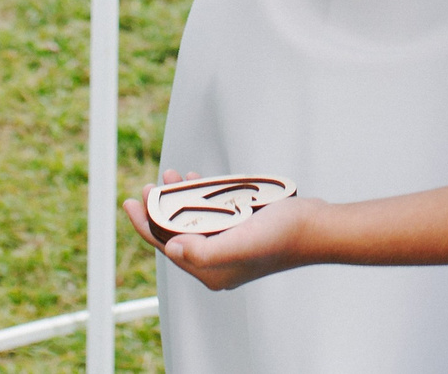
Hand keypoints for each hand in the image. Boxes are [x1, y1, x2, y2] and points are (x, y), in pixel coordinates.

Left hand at [124, 170, 318, 292]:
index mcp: (211, 271)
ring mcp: (229, 246)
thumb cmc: (282, 236)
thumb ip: (204, 251)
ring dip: (178, 198)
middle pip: (177, 233)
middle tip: (150, 185)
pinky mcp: (241, 230)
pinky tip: (197, 181)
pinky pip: (210, 213)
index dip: (145, 224)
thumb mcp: (239, 243)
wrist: (316, 226)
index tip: (130, 202)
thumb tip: (172, 248)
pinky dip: (200, 197)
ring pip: (192, 220)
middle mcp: (217, 262)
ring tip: (171, 175)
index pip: (168, 247)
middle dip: (160, 208)